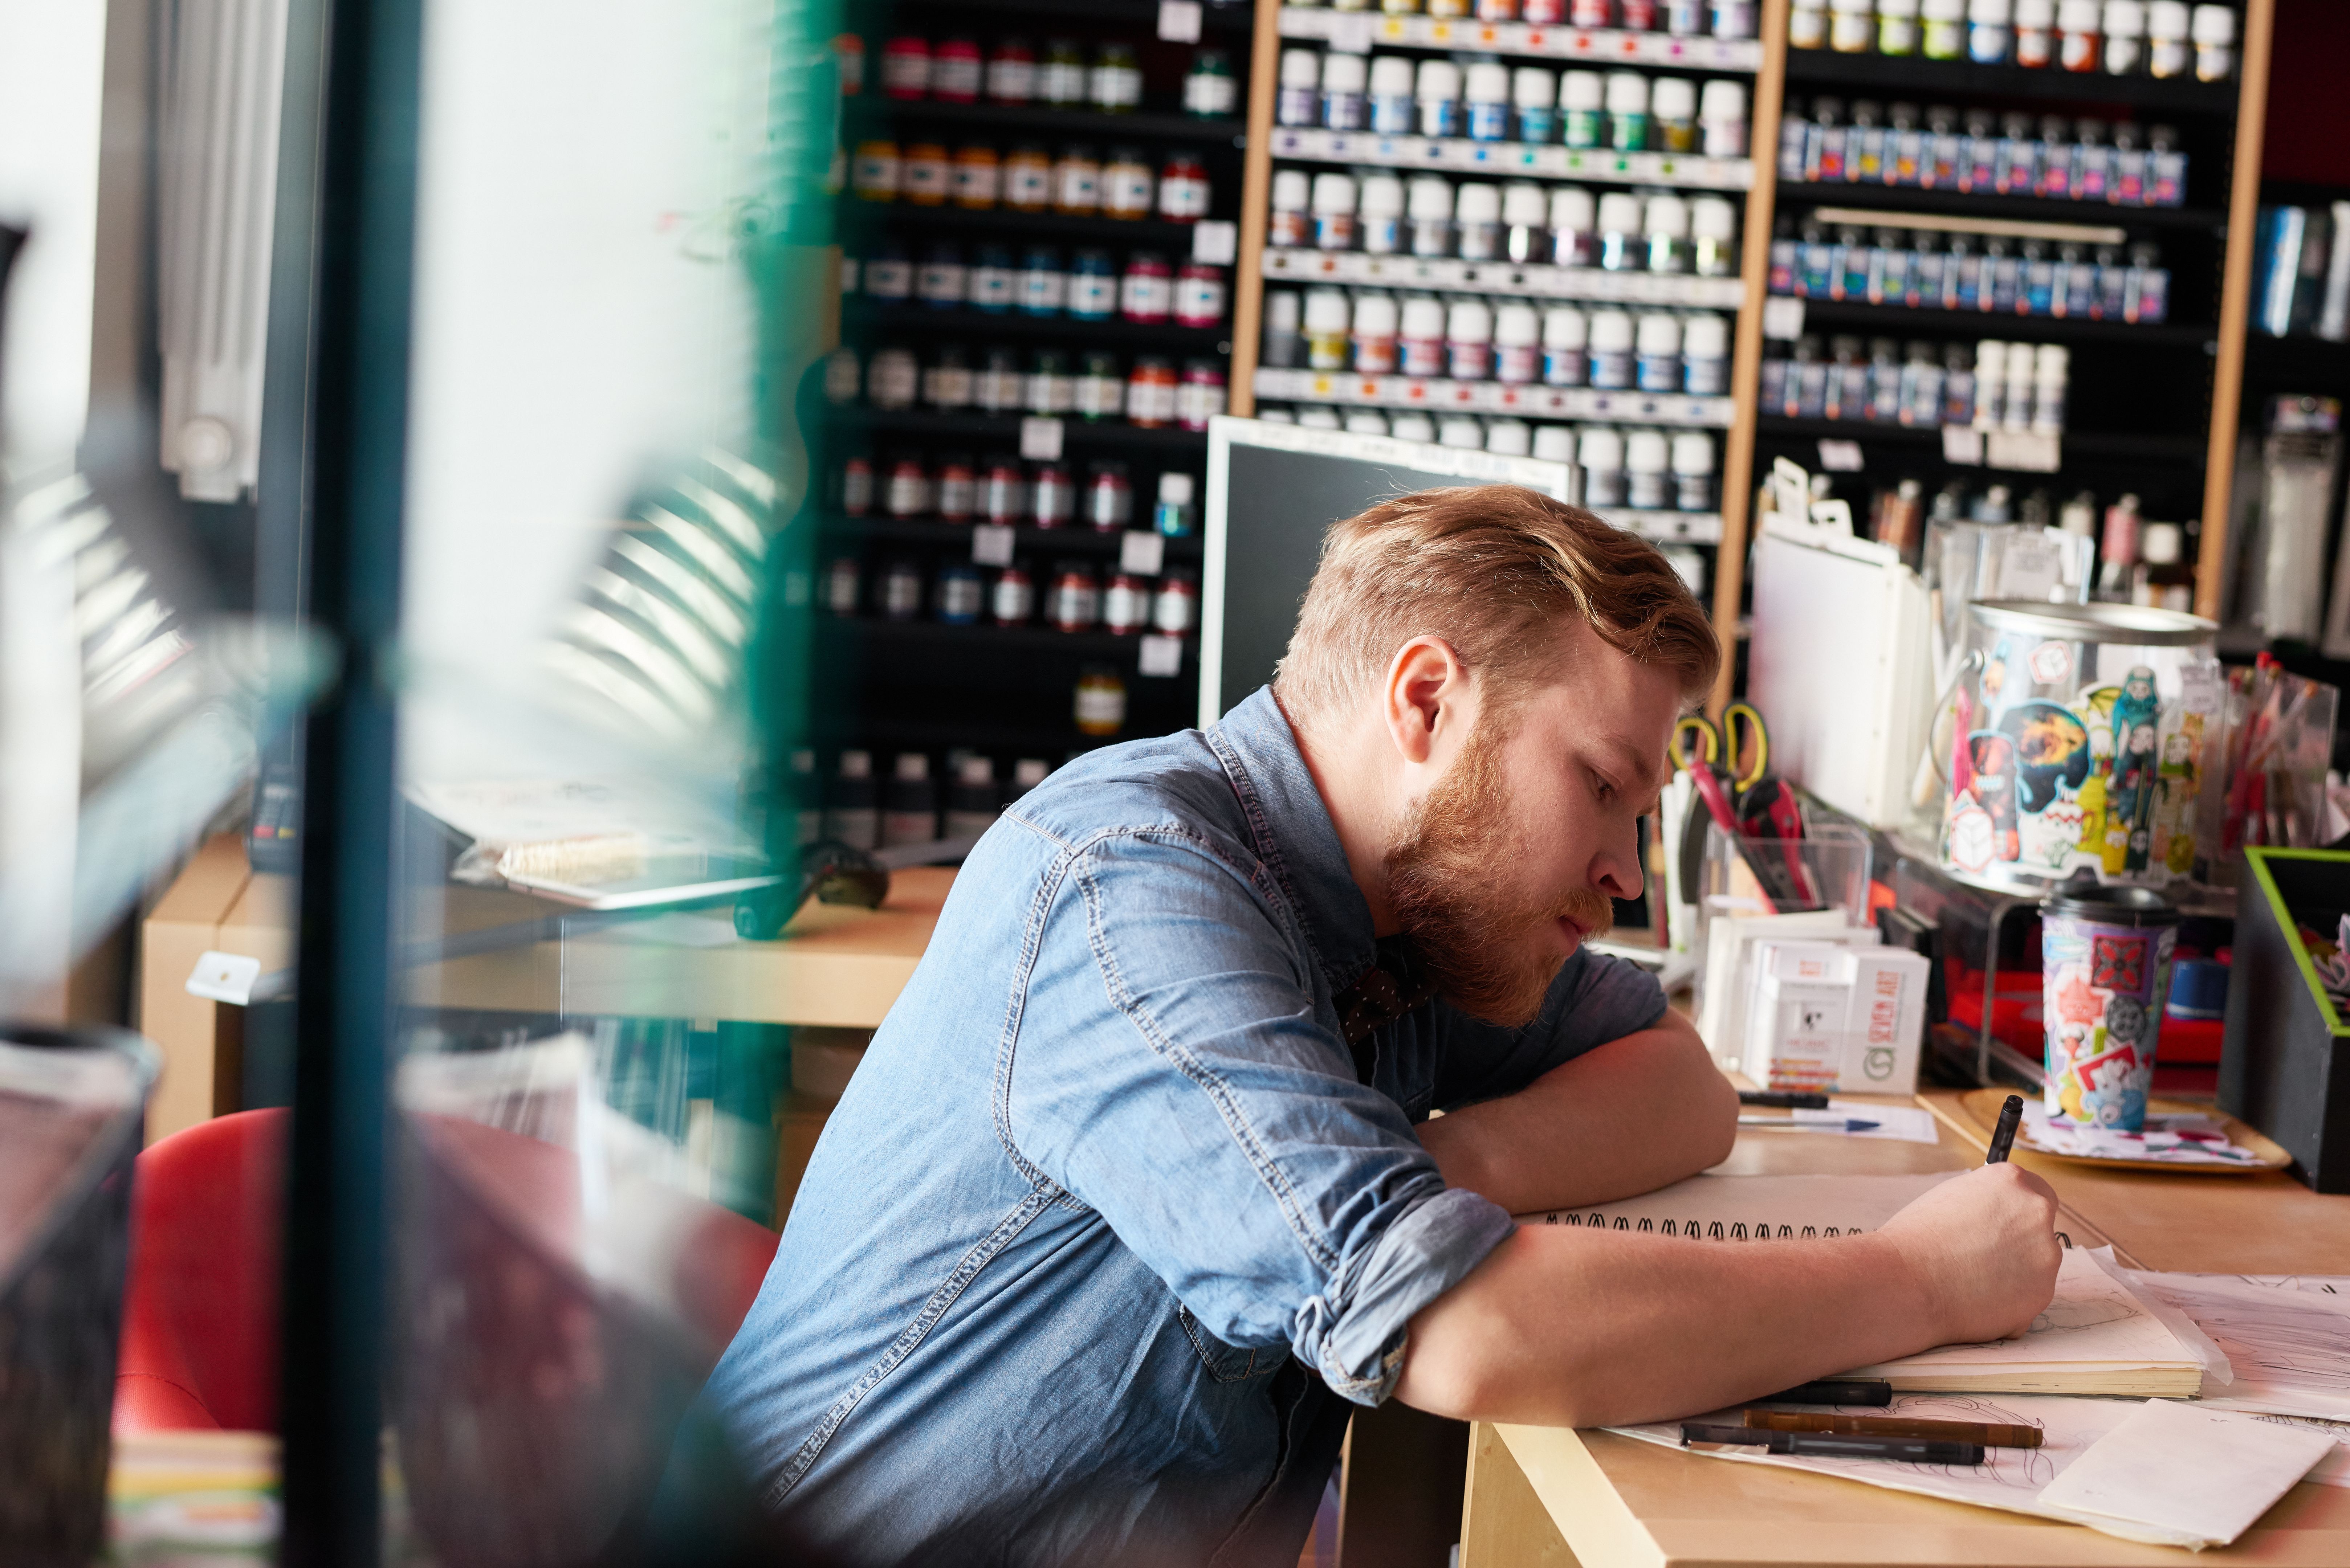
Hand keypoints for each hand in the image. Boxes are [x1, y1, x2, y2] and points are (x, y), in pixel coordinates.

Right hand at [1877, 1164, 2062, 1346]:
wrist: (1906, 1283)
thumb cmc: (1917, 1238)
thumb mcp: (1951, 1197)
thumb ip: (1986, 1200)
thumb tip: (1998, 1213)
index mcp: (2012, 1182)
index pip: (2038, 1190)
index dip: (2018, 1210)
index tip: (2005, 1224)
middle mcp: (2037, 1213)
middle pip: (2039, 1230)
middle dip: (2018, 1243)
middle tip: (1981, 1255)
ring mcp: (2045, 1255)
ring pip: (2036, 1266)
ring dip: (2014, 1273)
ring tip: (1971, 1280)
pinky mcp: (2042, 1294)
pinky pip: (2029, 1296)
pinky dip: (2009, 1301)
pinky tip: (1976, 1299)